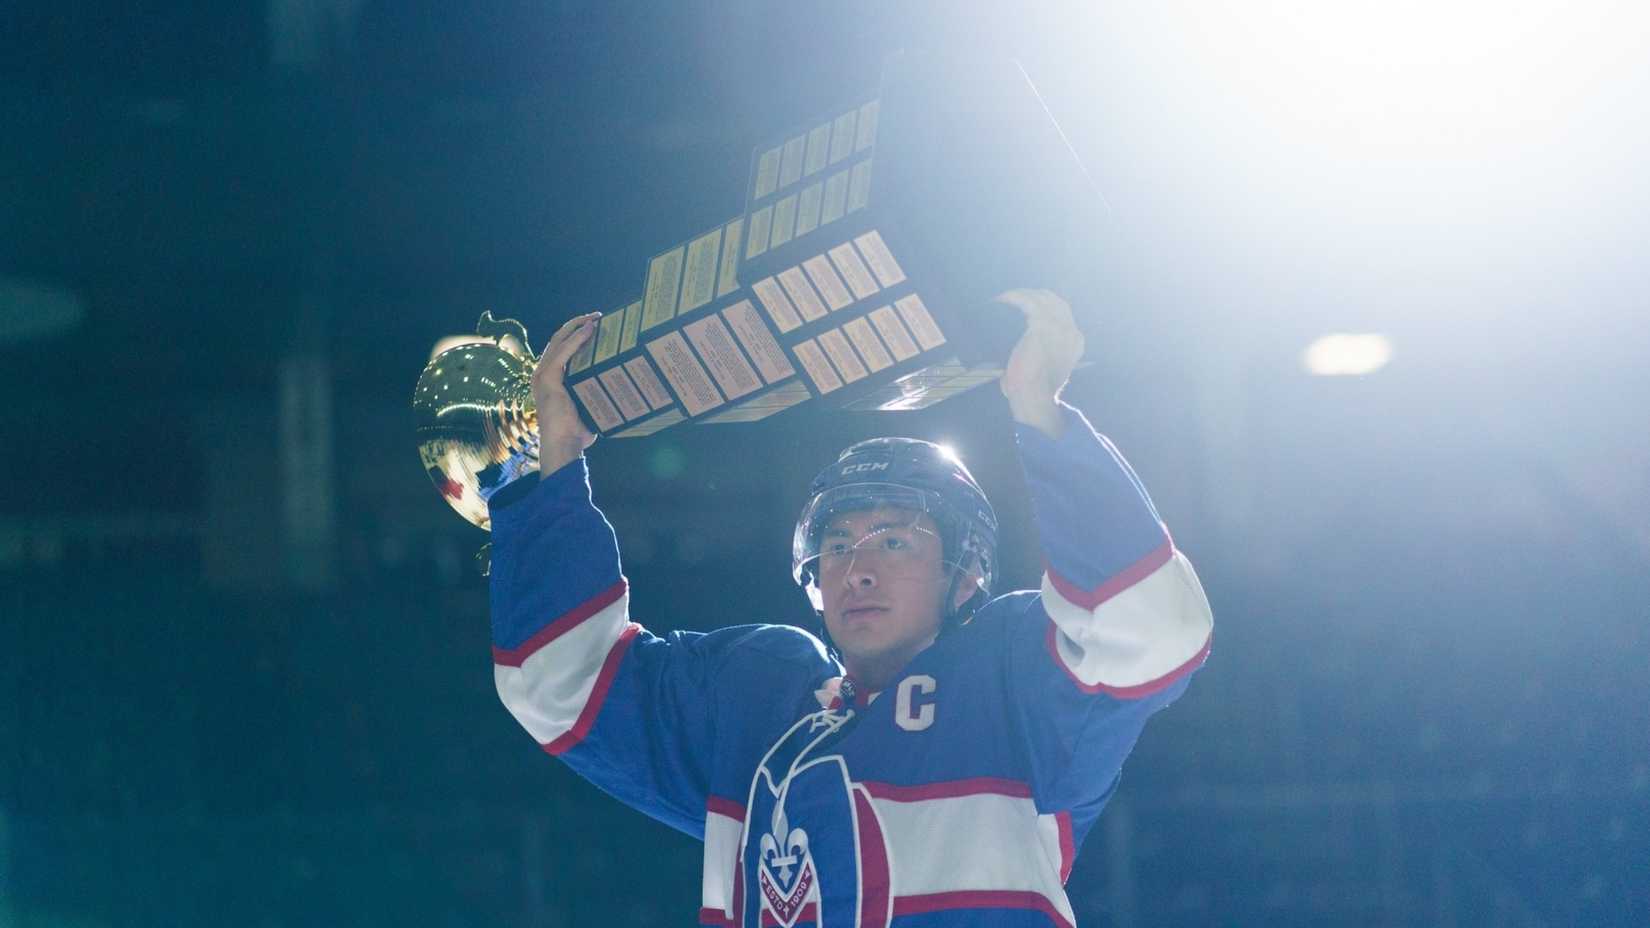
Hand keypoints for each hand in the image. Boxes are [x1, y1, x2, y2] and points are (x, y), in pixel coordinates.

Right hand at [531, 311, 600, 475]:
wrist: (564, 445)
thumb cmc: (575, 432)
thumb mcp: (586, 406)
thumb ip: (594, 394)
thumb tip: (618, 390)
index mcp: (550, 378)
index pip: (561, 348)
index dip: (575, 334)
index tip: (594, 326)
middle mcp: (543, 373)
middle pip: (558, 339)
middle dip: (577, 324)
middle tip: (598, 316)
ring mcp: (543, 374)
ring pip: (559, 340)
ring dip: (577, 326)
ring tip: (595, 317)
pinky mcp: (548, 378)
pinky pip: (563, 352)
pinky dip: (576, 339)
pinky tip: (589, 331)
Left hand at [995, 289, 1083, 437]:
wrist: (1034, 397)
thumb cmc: (1034, 390)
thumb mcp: (1046, 368)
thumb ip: (1042, 354)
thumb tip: (1020, 352)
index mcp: (1076, 341)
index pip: (1063, 312)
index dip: (1045, 305)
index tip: (1027, 305)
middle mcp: (1071, 331)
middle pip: (1054, 301)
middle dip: (1035, 295)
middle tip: (1014, 298)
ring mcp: (1058, 327)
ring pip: (1041, 298)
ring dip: (1022, 294)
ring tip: (1005, 297)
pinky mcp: (1041, 325)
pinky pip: (1027, 302)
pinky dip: (1014, 297)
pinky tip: (1002, 298)